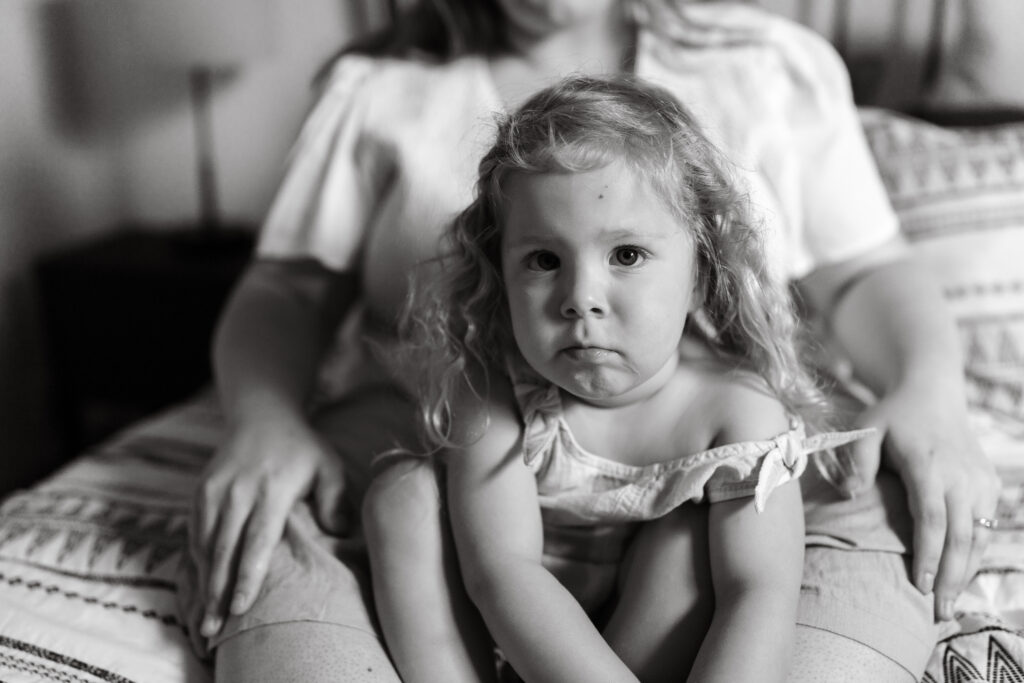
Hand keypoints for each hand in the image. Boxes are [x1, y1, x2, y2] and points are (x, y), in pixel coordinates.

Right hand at [189, 412, 346, 638]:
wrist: (261, 415)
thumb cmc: (301, 448)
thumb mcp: (327, 466)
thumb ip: (335, 499)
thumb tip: (340, 533)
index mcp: (272, 488)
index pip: (257, 539)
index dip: (248, 575)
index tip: (241, 606)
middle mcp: (238, 491)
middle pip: (224, 549)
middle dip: (218, 591)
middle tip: (215, 629)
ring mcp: (214, 491)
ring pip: (204, 545)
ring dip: (203, 584)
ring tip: (205, 620)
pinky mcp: (199, 492)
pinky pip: (193, 534)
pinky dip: (195, 564)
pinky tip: (200, 589)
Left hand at [843, 379, 1000, 621]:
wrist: (932, 392)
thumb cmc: (892, 415)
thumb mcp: (866, 428)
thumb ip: (857, 460)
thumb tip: (849, 495)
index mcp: (930, 465)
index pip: (933, 518)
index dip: (928, 554)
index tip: (919, 585)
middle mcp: (961, 476)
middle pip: (963, 536)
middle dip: (952, 577)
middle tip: (938, 613)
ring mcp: (981, 481)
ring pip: (980, 536)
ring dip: (967, 573)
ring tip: (949, 606)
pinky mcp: (990, 485)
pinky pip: (988, 528)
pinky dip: (976, 556)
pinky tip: (961, 578)